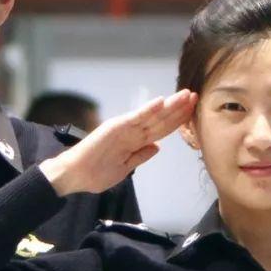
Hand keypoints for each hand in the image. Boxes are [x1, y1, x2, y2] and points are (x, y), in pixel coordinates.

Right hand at [39, 90, 196, 195]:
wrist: (74, 175)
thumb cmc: (95, 173)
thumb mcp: (124, 168)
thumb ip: (140, 156)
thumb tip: (157, 147)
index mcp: (135, 142)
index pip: (161, 130)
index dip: (177, 121)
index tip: (193, 112)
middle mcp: (132, 132)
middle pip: (161, 120)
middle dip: (179, 109)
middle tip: (196, 96)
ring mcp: (124, 128)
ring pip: (152, 116)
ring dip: (169, 106)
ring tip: (185, 95)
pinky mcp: (115, 127)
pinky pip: (135, 118)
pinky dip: (147, 110)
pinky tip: (161, 102)